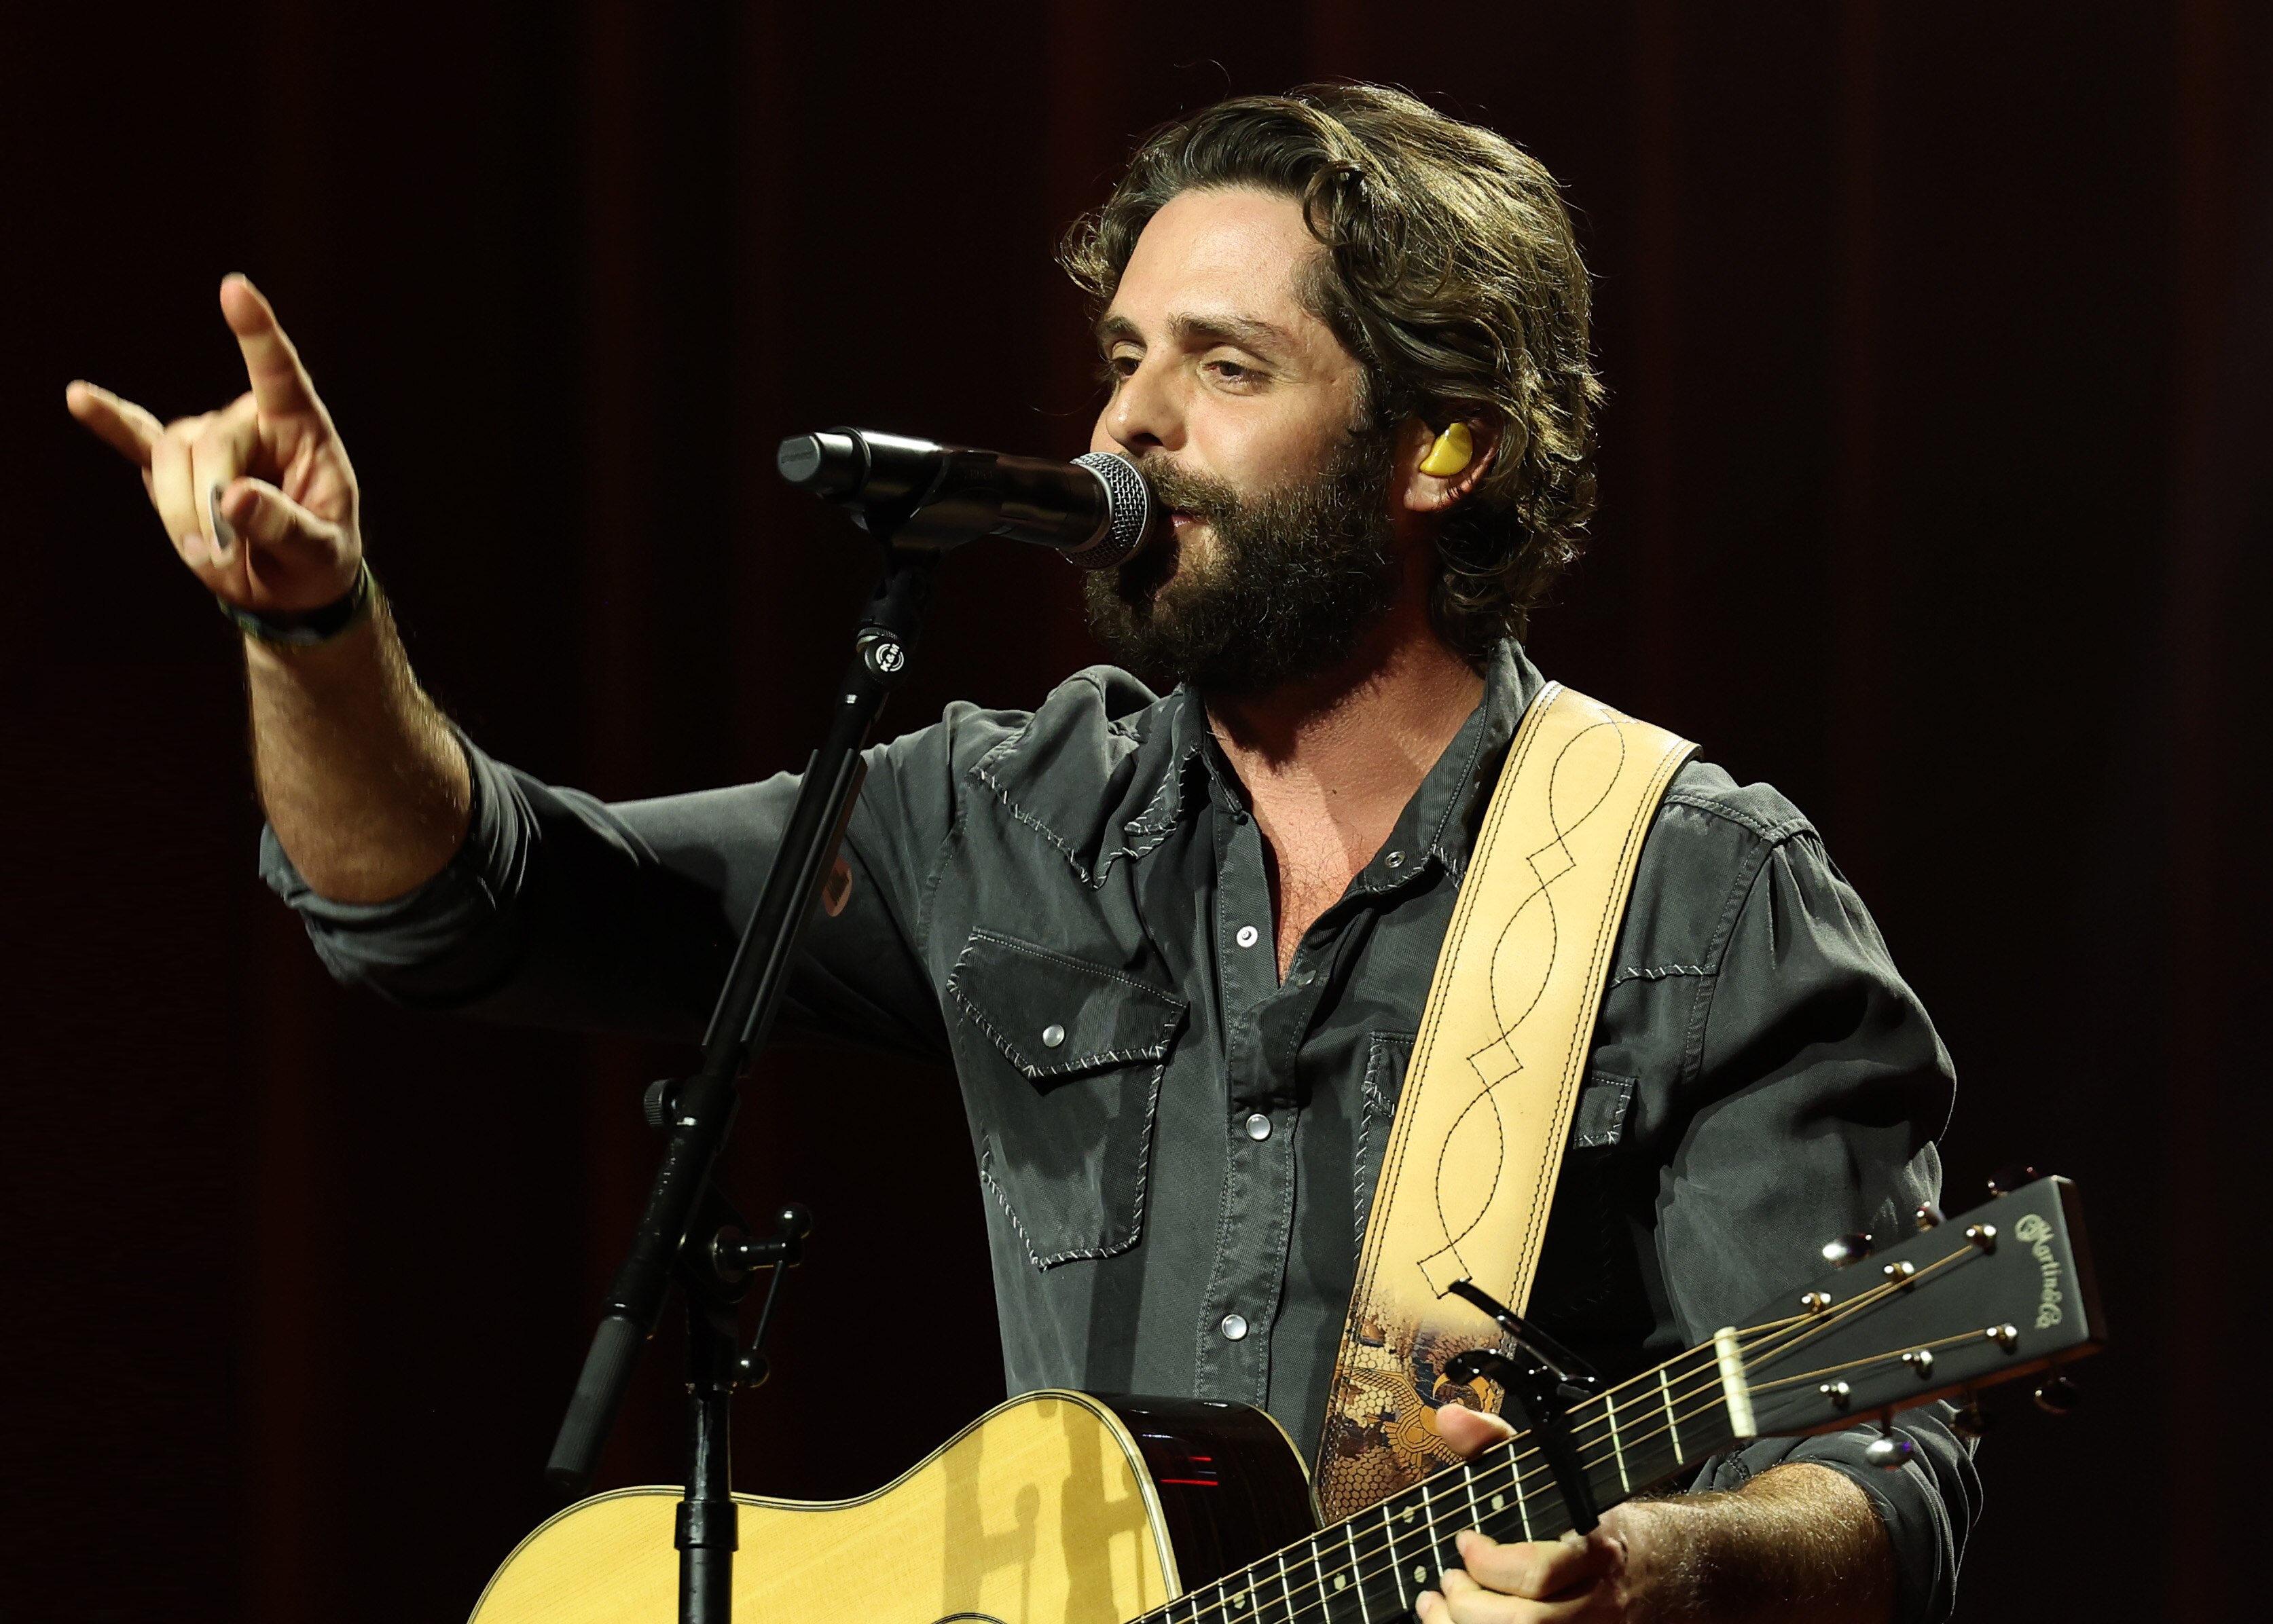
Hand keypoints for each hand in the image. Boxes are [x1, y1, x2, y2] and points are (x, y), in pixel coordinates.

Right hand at [66, 274, 361, 613]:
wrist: (291, 584)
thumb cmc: (319, 557)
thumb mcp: (321, 550)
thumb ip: (285, 525)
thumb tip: (234, 498)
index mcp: (300, 427)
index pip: (278, 371)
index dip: (257, 332)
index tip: (235, 289)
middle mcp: (250, 420)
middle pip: (204, 442)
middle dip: (206, 503)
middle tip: (223, 558)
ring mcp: (210, 439)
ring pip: (169, 457)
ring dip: (180, 513)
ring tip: (210, 559)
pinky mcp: (176, 466)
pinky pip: (138, 440)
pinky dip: (111, 423)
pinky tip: (80, 399)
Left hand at [1420, 1403, 1649, 1623]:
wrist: (1654, 1569)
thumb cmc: (1588, 1518)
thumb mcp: (1550, 1473)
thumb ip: (1494, 1443)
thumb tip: (1449, 1416)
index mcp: (1594, 1550)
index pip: (1539, 1572)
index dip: (1489, 1565)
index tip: (1464, 1541)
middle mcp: (1596, 1603)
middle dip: (1468, 1606)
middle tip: (1446, 1582)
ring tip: (1438, 1606)